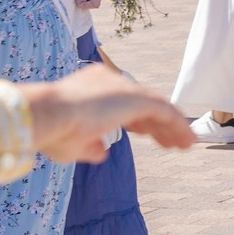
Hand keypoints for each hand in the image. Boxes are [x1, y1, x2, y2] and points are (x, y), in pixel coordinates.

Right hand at [26, 63, 194, 160]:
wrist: (45, 115)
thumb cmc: (51, 130)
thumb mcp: (72, 143)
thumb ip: (90, 145)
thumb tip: (102, 152)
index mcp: (93, 86)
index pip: (124, 102)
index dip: (140, 120)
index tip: (151, 136)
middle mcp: (110, 81)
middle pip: (143, 102)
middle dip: (159, 123)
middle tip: (172, 142)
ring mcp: (123, 86)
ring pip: (157, 106)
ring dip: (172, 126)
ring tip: (186, 143)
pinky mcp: (135, 97)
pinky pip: (165, 110)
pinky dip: (178, 124)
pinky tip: (187, 139)